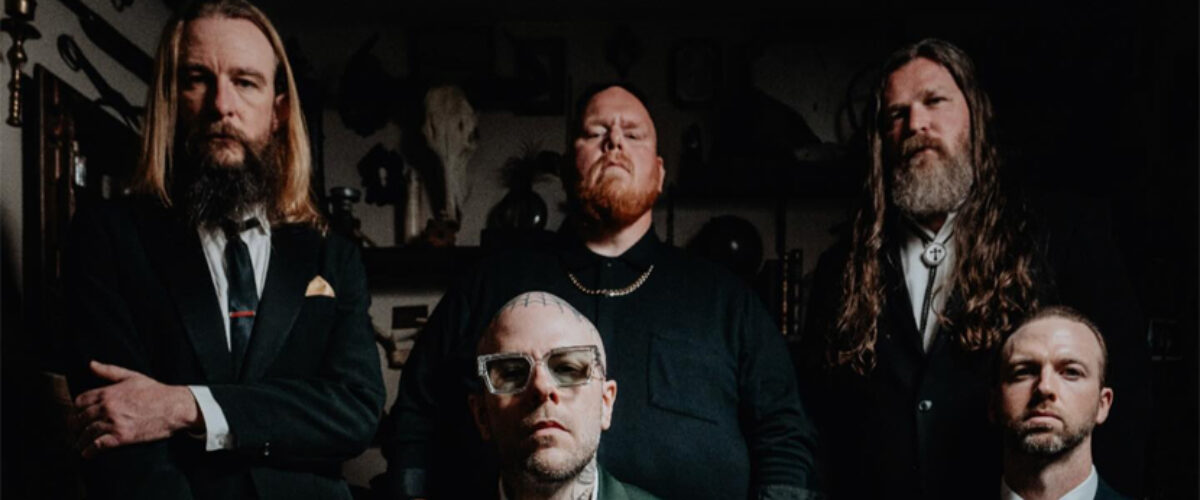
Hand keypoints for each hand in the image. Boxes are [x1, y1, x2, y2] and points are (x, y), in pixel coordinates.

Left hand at [72, 361, 201, 457]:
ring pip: (87, 433)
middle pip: (80, 418)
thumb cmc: (155, 391)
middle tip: (75, 432)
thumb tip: (90, 364)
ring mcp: (114, 423)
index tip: (78, 414)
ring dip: (80, 441)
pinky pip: (98, 445)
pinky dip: (89, 451)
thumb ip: (109, 371)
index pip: (80, 401)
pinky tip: (87, 453)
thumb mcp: (132, 376)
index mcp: (108, 392)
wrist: (174, 407)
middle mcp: (107, 408)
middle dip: (75, 426)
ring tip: (79, 445)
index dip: (77, 409)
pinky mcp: (122, 437)